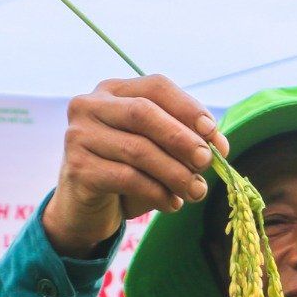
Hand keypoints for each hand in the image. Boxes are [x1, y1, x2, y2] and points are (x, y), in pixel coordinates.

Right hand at [41, 75, 229, 257]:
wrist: (86, 209)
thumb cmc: (127, 173)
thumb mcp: (158, 151)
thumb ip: (185, 141)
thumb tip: (218, 145)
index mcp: (114, 91)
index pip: (156, 87)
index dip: (188, 107)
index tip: (212, 132)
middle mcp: (90, 106)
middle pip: (144, 113)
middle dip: (181, 138)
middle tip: (206, 162)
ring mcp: (79, 136)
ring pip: (138, 150)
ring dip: (175, 173)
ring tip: (196, 191)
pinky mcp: (78, 168)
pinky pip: (127, 178)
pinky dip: (158, 193)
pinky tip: (172, 204)